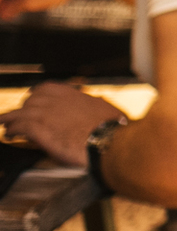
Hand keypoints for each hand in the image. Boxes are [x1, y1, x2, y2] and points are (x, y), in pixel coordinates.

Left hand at [0, 82, 125, 166]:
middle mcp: (58, 101)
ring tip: (6, 124)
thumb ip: (95, 106)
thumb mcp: (106, 110)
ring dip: (12, 118)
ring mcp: (47, 114)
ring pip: (21, 112)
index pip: (48, 88)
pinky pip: (19, 126)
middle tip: (19, 116)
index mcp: (74, 95)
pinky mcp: (40, 129)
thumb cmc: (111, 129)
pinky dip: (12, 129)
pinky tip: (10, 134)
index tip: (32, 100)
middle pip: (31, 100)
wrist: (108, 141)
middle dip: (24, 109)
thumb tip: (97, 105)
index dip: (37, 95)